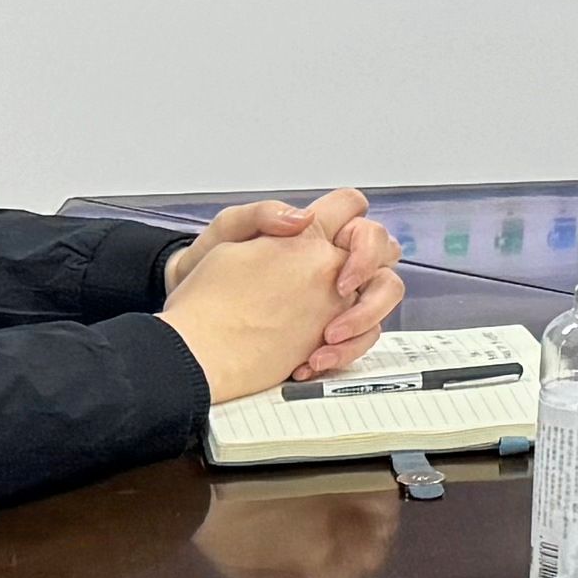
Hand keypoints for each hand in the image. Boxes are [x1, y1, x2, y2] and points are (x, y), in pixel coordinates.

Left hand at [172, 192, 400, 382]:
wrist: (190, 319)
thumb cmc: (207, 271)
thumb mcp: (227, 233)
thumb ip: (263, 214)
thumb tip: (303, 217)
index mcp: (313, 235)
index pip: (360, 219)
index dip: (363, 239)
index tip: (340, 269)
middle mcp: (331, 265)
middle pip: (386, 261)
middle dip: (373, 288)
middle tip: (339, 306)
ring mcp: (333, 300)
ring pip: (380, 305)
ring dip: (362, 325)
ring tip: (324, 345)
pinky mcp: (325, 332)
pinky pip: (355, 342)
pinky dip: (341, 355)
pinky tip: (308, 363)